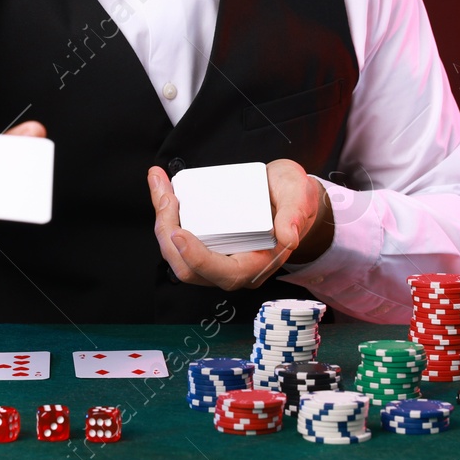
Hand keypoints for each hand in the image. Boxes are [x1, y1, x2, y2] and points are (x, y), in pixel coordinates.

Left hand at [148, 159, 334, 289]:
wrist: (289, 196)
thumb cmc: (293, 199)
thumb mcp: (300, 197)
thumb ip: (295, 214)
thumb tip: (289, 237)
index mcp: (257, 264)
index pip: (223, 274)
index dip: (197, 258)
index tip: (179, 232)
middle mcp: (232, 267)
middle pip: (188, 267)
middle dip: (168, 233)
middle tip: (165, 196)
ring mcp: (215, 257)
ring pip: (177, 253)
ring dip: (162, 221)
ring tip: (159, 185)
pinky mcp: (204, 242)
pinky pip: (177, 237)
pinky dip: (166, 213)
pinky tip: (162, 188)